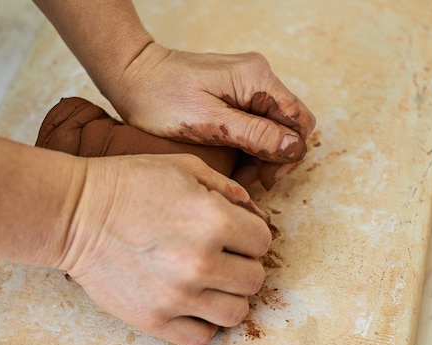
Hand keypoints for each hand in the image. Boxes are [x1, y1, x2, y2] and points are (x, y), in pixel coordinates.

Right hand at [56, 154, 271, 344]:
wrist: (75, 214)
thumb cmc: (129, 184)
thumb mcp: (183, 167)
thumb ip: (228, 188)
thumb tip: (255, 214)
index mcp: (214, 220)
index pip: (263, 241)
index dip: (250, 234)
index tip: (233, 233)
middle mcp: (201, 262)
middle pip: (254, 279)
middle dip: (243, 265)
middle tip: (222, 256)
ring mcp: (177, 296)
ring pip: (236, 313)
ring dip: (228, 296)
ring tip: (209, 282)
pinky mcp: (154, 320)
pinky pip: (201, 338)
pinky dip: (203, 323)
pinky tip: (191, 304)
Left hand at [103, 43, 315, 186]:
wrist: (132, 76)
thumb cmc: (161, 98)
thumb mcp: (206, 122)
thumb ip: (253, 134)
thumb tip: (294, 147)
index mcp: (256, 79)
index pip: (299, 121)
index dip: (289, 153)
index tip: (265, 177)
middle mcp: (258, 77)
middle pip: (288, 126)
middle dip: (274, 158)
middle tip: (248, 181)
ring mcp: (246, 84)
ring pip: (272, 128)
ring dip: (260, 156)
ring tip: (237, 176)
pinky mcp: (234, 93)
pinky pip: (255, 123)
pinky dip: (248, 146)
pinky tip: (232, 163)